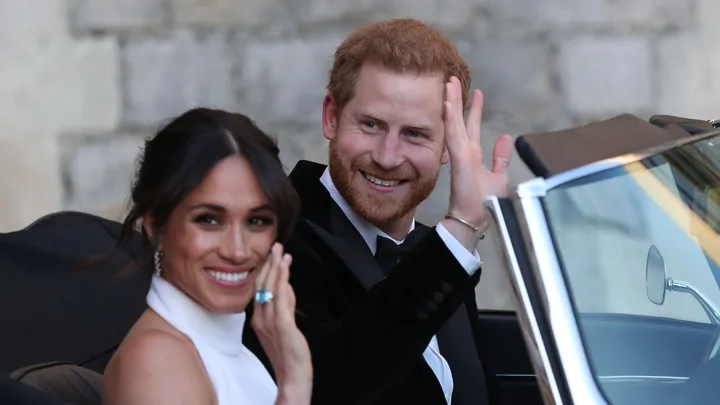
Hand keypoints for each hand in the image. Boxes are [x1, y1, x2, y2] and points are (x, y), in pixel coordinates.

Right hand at [252, 243, 311, 403]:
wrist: (292, 375)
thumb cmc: (288, 352)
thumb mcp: (283, 324)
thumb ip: (285, 305)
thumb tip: (287, 286)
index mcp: (258, 318)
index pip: (259, 289)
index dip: (265, 270)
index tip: (271, 255)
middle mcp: (260, 318)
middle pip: (262, 285)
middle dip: (269, 263)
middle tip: (276, 246)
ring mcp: (270, 322)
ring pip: (270, 288)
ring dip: (276, 268)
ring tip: (281, 251)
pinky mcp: (282, 325)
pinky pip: (280, 299)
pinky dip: (282, 281)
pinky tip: (285, 269)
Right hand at [442, 77, 512, 236]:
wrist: (476, 218)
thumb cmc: (484, 203)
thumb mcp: (498, 175)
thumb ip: (500, 157)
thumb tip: (505, 137)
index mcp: (473, 155)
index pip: (471, 127)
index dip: (473, 109)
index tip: (476, 93)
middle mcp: (464, 151)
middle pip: (459, 120)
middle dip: (456, 100)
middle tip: (453, 79)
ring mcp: (460, 154)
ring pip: (454, 123)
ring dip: (451, 103)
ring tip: (448, 83)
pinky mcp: (459, 159)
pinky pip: (453, 135)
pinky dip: (450, 118)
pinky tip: (447, 103)